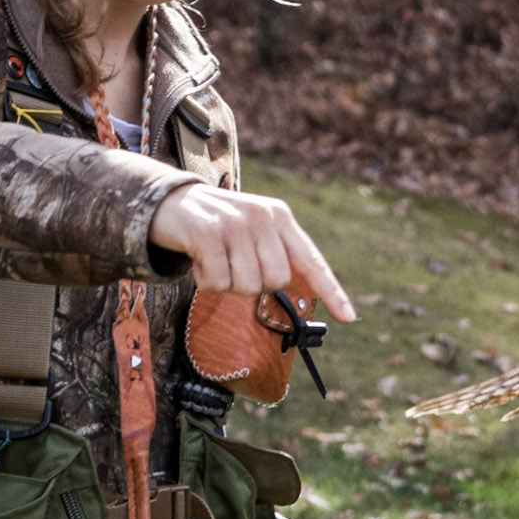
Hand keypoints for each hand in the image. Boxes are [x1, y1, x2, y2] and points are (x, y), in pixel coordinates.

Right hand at [150, 186, 355, 321]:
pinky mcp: (207, 233)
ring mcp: (235, 223)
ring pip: (247, 287)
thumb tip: (301, 291)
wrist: (169, 201)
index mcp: (280, 217)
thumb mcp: (254, 231)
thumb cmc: (218, 226)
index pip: (312, 261)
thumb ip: (278, 254)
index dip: (332, 291)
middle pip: (276, 282)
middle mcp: (262, 216)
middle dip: (253, 284)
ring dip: (227, 284)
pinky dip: (206, 281)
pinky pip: (218, 283)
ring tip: (215, 259)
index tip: (349, 318)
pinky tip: (199, 260)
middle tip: (234, 264)